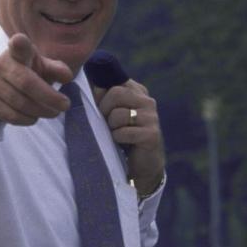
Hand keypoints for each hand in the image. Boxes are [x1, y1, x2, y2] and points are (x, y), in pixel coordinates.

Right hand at [0, 33, 72, 124]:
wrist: (2, 83)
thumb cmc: (29, 71)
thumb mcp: (44, 66)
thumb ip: (57, 70)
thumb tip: (67, 77)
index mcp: (18, 51)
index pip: (17, 45)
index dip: (18, 44)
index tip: (18, 41)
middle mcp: (1, 64)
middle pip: (26, 83)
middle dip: (49, 97)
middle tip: (64, 105)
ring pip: (20, 103)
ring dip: (41, 111)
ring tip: (53, 112)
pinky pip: (12, 116)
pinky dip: (28, 119)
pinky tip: (35, 116)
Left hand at [96, 79, 164, 195]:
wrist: (143, 164)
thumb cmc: (123, 136)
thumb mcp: (112, 114)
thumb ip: (104, 98)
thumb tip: (95, 85)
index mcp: (138, 92)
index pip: (114, 82)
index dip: (102, 96)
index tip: (102, 109)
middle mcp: (147, 101)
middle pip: (116, 93)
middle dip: (105, 110)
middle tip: (108, 124)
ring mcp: (151, 117)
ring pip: (118, 114)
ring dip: (111, 128)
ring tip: (117, 134)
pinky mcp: (152, 134)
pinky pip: (123, 132)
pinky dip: (117, 139)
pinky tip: (123, 144)